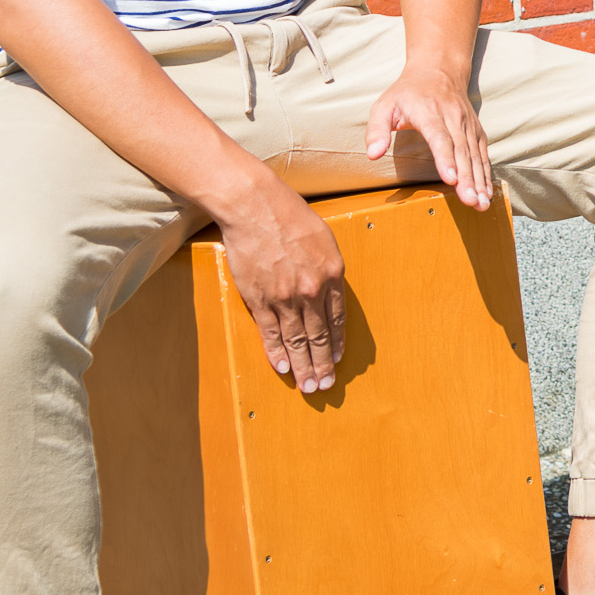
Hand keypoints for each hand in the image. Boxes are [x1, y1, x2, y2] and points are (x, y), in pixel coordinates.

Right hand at [212, 170, 346, 392]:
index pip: (338, 318)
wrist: (255, 207)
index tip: (339, 359)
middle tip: (326, 386)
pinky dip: (277, 353)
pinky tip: (284, 368)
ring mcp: (285, 297)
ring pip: (297, 340)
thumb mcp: (324, 239)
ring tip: (308, 387)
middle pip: (320, 335)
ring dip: (303, 366)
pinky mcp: (260, 299)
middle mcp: (311, 289)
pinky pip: (271, 333)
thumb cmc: (291, 216)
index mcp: (332, 274)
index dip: (338, 341)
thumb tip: (329, 291)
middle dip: (324, 364)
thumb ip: (328, 268)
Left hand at [366, 62, 492, 210]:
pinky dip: (485, 173)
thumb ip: (376, 129)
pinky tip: (486, 192)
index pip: (439, 137)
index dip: (445, 159)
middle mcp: (453, 118)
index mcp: (429, 112)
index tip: (450, 180)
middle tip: (470, 202)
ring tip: (481, 203)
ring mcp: (467, 124)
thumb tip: (372, 155)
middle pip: (461, 151)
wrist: (439, 70)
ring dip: (479, 180)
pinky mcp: (476, 131)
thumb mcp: (384, 104)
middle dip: (467, 179)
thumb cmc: (407, 92)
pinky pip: (482, 154)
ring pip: (475, 155)